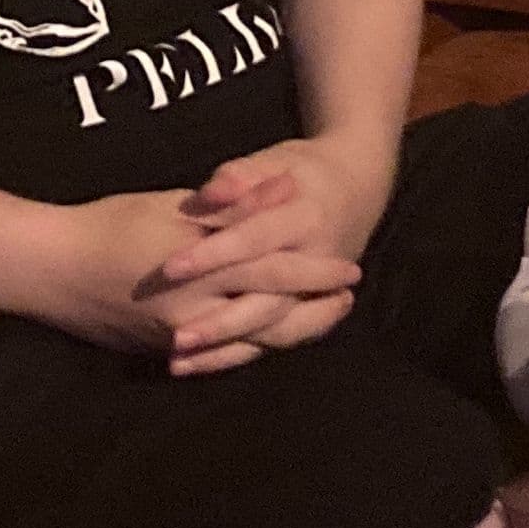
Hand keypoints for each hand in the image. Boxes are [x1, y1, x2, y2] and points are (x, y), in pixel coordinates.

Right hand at [36, 177, 362, 373]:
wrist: (51, 270)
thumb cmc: (109, 225)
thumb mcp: (171, 205)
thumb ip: (230, 204)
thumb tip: (281, 190)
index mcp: (202, 270)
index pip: (275, 271)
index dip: (315, 271)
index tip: (350, 266)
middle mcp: (199, 314)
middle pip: (274, 317)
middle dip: (315, 310)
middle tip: (349, 299)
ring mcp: (183, 339)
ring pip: (253, 342)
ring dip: (292, 330)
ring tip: (322, 318)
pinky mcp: (167, 351)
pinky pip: (223, 354)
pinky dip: (254, 346)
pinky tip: (272, 336)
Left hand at [148, 136, 395, 376]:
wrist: (359, 189)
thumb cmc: (304, 172)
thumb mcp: (275, 161)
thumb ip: (241, 177)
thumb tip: (209, 192)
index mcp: (306, 220)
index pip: (253, 241)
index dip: (212, 255)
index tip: (169, 269)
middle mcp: (316, 265)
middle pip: (266, 301)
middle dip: (221, 323)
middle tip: (175, 338)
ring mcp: (317, 294)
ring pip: (272, 332)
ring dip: (226, 350)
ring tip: (178, 362)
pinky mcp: (309, 310)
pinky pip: (275, 341)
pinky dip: (239, 355)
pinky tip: (199, 366)